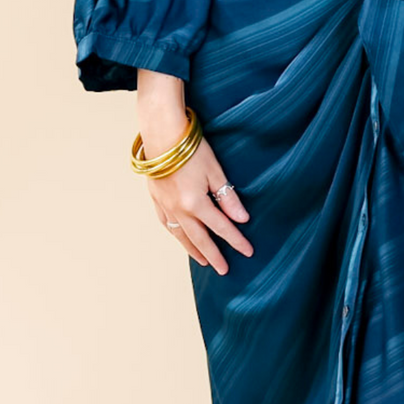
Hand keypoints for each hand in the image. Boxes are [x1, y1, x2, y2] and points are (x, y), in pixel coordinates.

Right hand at [135, 79, 252, 274]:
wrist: (160, 134)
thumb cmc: (190, 148)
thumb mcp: (215, 171)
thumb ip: (227, 197)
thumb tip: (241, 218)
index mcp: (196, 203)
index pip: (221, 228)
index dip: (236, 241)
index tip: (247, 252)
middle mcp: (179, 209)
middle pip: (199, 238)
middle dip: (214, 254)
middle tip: (224, 270)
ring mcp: (165, 205)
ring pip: (180, 234)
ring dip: (193, 249)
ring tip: (204, 260)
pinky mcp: (156, 198)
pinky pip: (166, 223)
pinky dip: (175, 233)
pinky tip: (180, 236)